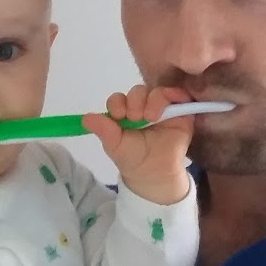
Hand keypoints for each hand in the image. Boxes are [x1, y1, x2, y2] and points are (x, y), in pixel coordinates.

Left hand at [82, 85, 192, 204]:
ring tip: (151, 117)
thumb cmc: (133, 158)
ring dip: (152, 100)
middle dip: (135, 102)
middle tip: (136, 118)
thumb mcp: (115, 145)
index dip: (117, 103)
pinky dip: (172, 96)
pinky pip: (178, 95)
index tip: (118, 115)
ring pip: (156, 91)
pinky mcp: (180, 111)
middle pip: (137, 92)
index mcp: (125, 113)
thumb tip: (85, 118)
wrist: (154, 174)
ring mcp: (161, 108)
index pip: (119, 99)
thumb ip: (103, 130)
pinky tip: (166, 108)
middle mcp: (142, 107)